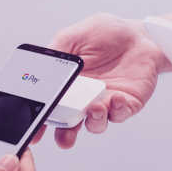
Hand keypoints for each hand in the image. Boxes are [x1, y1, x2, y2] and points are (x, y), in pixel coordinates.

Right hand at [33, 13, 171, 148]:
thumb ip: (55, 55)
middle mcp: (85, 100)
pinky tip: (116, 97)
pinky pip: (121, 114)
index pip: (52, 110)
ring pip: (96, 123)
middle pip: (71, 126)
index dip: (42, 123)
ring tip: (94, 107)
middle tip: (65, 137)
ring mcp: (106, 104)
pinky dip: (117, 110)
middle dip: (66, 135)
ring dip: (93, 120)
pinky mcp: (127, 104)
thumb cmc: (103, 34)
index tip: (36, 133)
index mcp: (67, 87)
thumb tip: (37, 70)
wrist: (135, 33)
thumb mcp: (71, 38)